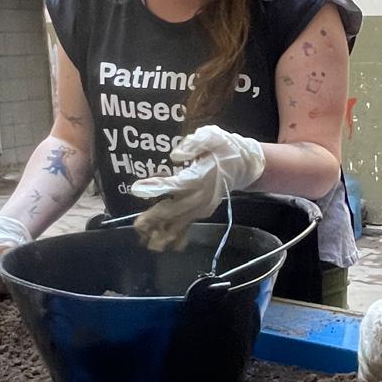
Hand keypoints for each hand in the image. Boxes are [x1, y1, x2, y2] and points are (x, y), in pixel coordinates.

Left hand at [128, 125, 265, 250]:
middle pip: (174, 208)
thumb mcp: (213, 137)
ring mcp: (202, 207)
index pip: (176, 183)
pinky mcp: (202, 212)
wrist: (245, 166)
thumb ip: (195, 144)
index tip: (137, 189)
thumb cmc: (225, 148)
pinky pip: (187, 225)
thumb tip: (175, 155)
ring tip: (146, 241)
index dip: (157, 187)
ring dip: (163, 232)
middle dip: (155, 218)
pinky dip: (176, 236)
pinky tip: (162, 244)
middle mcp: (201, 196)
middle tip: (137, 225)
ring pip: (179, 222)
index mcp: (201, 176)